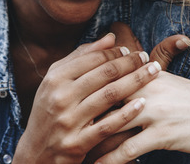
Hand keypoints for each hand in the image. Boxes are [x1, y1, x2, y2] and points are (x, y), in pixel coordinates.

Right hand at [14, 33, 162, 163]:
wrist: (36, 152)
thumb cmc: (50, 111)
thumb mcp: (56, 81)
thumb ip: (81, 57)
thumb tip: (110, 37)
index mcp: (54, 79)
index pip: (92, 58)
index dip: (116, 52)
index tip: (131, 50)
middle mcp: (60, 97)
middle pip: (105, 74)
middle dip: (130, 63)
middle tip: (147, 58)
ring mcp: (69, 121)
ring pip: (109, 95)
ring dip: (135, 82)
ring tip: (152, 73)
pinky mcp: (78, 143)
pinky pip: (108, 125)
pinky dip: (127, 113)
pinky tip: (142, 104)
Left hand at [78, 23, 189, 162]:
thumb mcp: (168, 83)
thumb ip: (142, 80)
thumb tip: (119, 82)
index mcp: (145, 75)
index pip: (106, 80)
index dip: (84, 92)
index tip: (66, 104)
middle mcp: (145, 90)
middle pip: (102, 102)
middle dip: (81, 117)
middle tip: (61, 129)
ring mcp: (153, 112)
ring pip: (110, 127)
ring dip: (90, 143)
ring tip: (73, 153)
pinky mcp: (161, 134)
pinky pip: (127, 150)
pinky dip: (108, 160)